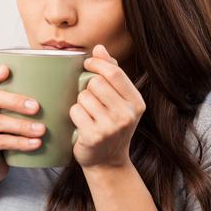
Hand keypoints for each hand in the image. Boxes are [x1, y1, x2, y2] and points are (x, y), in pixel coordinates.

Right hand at [0, 63, 45, 182]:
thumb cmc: (7, 133)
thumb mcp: (12, 115)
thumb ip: (25, 102)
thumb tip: (62, 87)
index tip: (7, 70)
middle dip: (15, 101)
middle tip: (37, 107)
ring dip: (22, 125)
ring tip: (42, 130)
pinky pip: (1, 142)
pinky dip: (20, 143)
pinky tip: (36, 143)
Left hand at [70, 44, 145, 169]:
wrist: (107, 162)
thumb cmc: (111, 126)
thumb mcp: (119, 101)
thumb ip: (111, 73)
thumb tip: (99, 48)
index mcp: (136, 103)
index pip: (114, 72)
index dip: (97, 64)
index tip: (88, 65)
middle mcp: (127, 115)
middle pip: (96, 83)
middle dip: (88, 88)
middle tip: (91, 101)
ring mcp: (111, 127)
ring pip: (83, 97)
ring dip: (81, 103)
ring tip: (88, 115)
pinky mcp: (94, 136)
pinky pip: (75, 111)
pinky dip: (74, 115)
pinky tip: (82, 124)